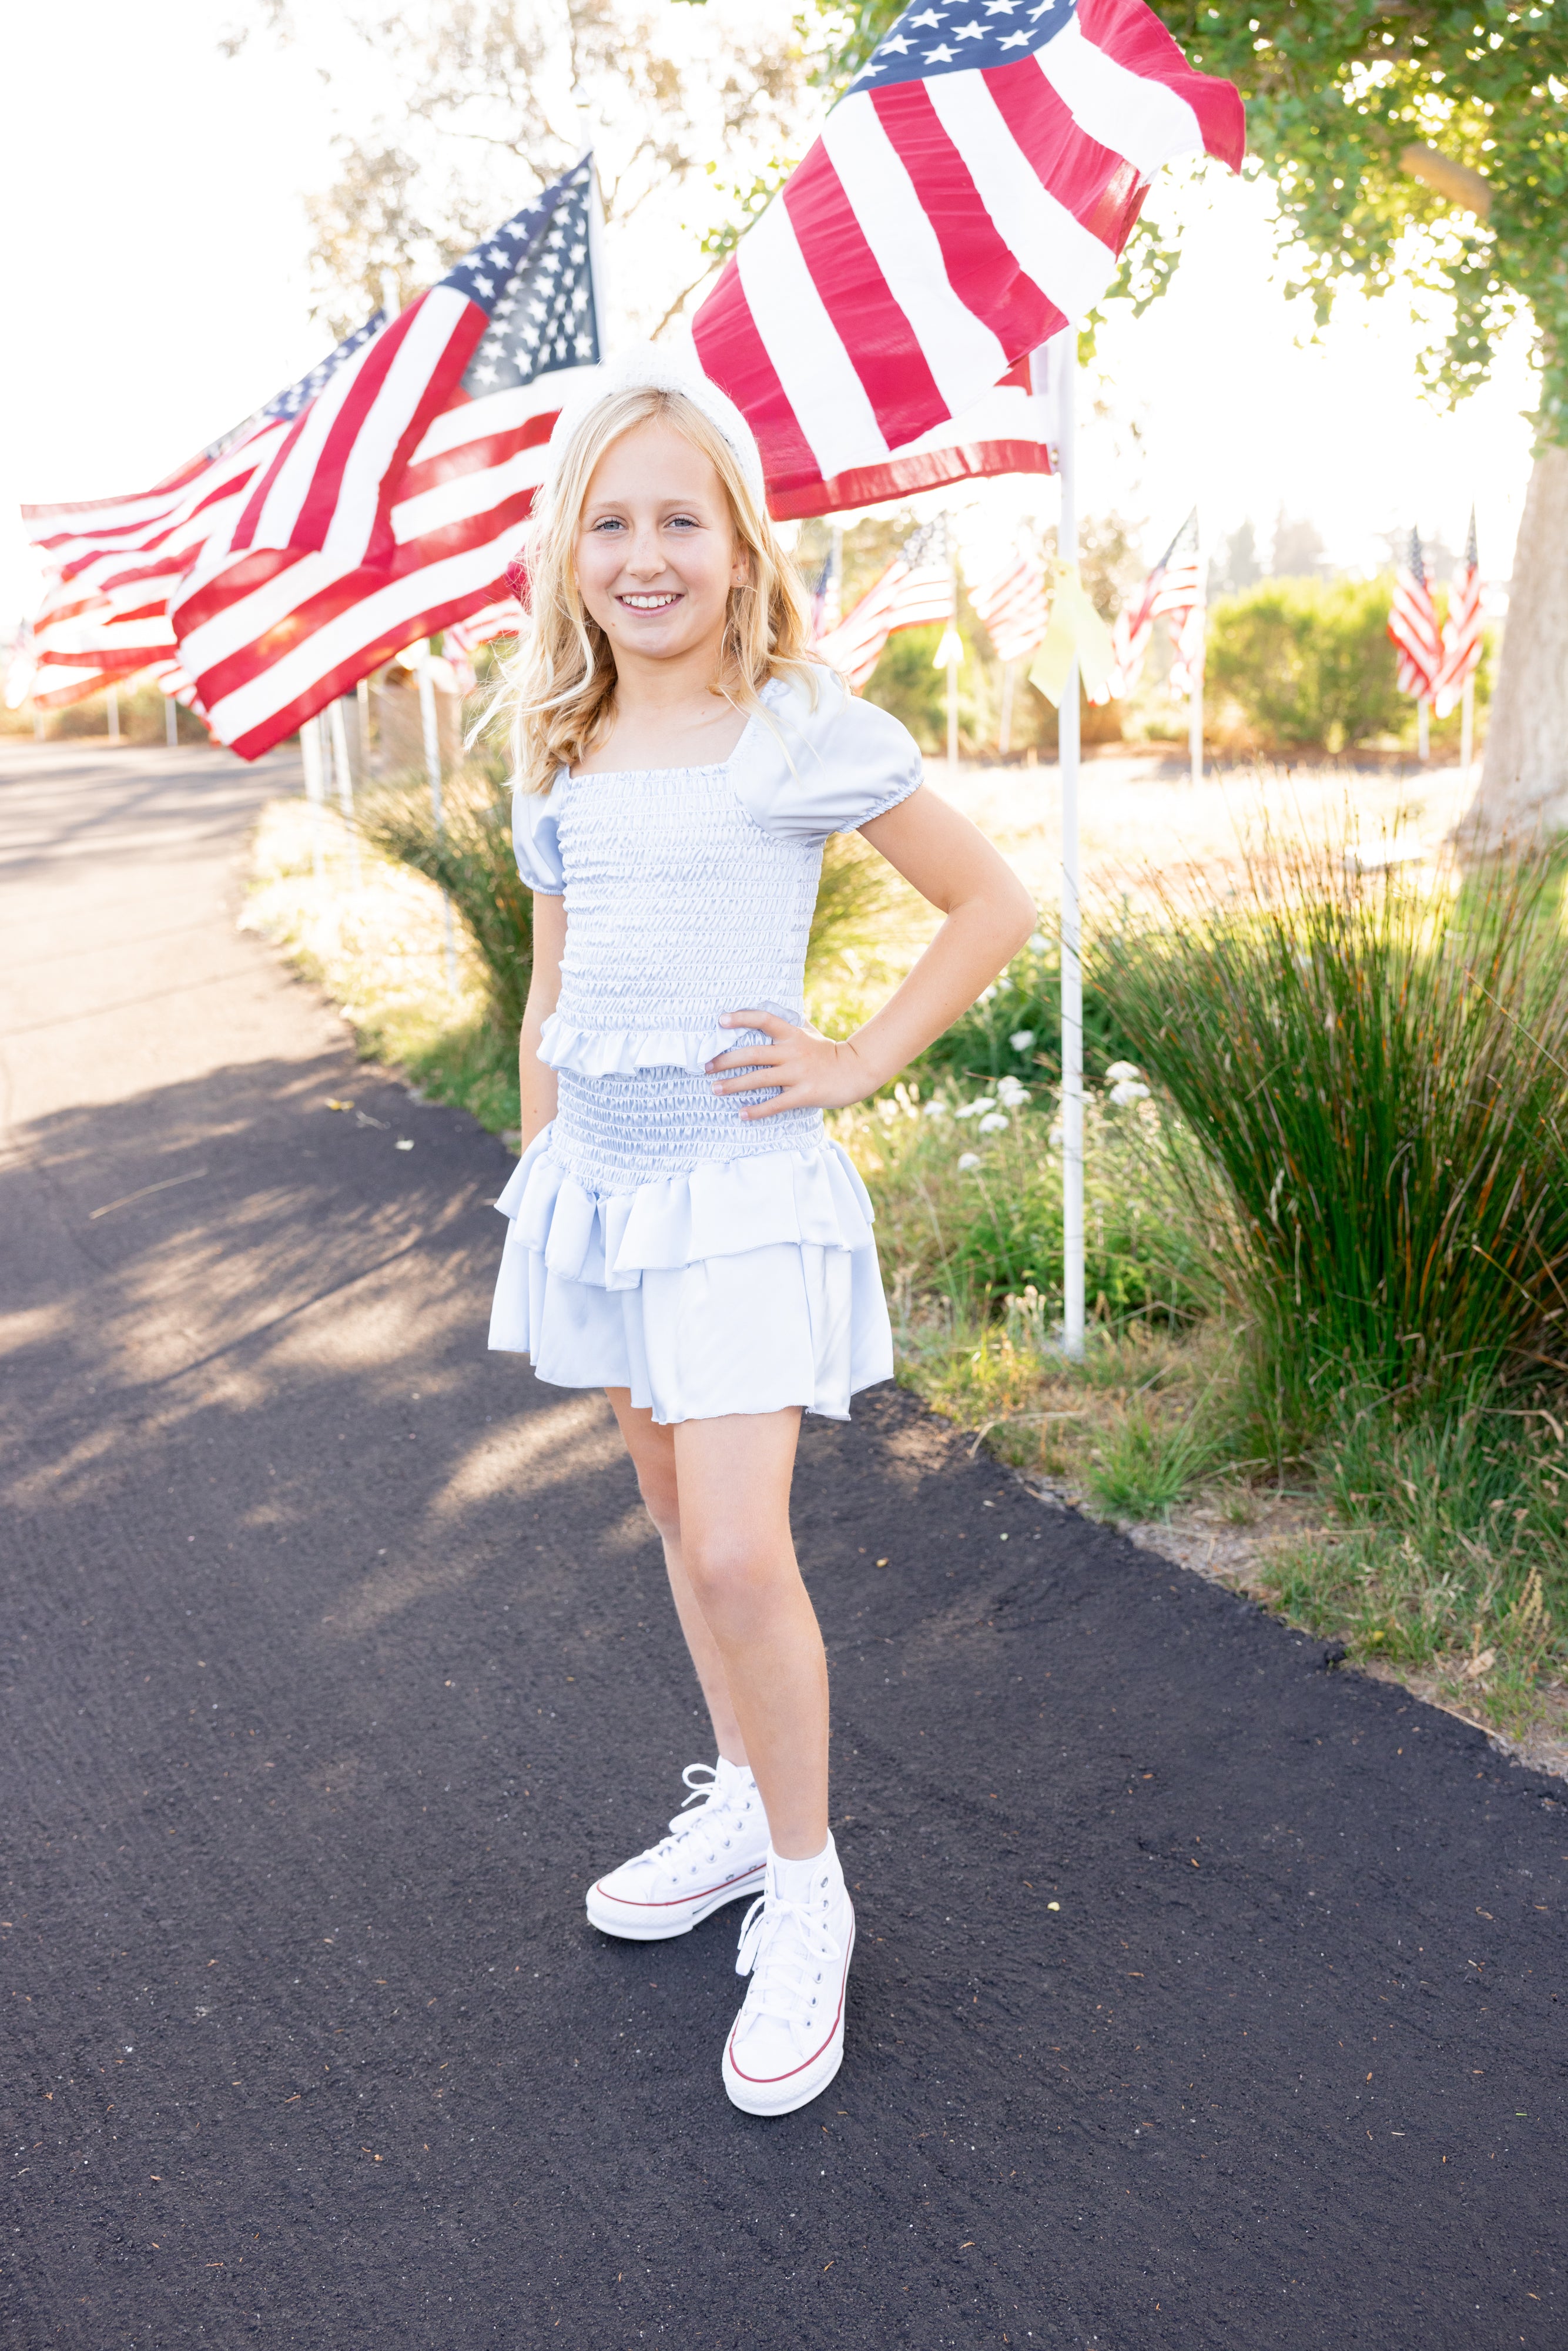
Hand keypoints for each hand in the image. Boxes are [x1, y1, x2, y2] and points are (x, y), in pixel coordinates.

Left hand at [705, 1010, 875, 1118]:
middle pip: (753, 1054)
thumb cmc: (829, 1052)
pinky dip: (756, 1110)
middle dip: (726, 1060)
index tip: (721, 1020)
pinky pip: (775, 1104)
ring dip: (734, 1085)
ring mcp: (798, 1073)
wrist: (856, 1071)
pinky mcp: (804, 1094)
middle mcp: (793, 1052)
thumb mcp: (810, 1032)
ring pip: (759, 1079)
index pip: (764, 1019)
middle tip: (705, 1066)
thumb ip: (790, 1024)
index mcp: (793, 1034)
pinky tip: (741, 1114)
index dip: (742, 1018)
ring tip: (714, 1089)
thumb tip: (768, 1015)